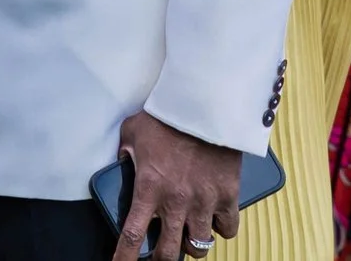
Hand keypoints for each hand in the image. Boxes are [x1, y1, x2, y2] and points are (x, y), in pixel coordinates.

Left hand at [112, 111, 242, 260]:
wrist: (205, 105)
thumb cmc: (166, 116)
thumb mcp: (133, 131)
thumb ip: (126, 152)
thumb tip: (122, 162)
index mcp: (149, 188)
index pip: (132, 235)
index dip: (124, 258)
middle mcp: (176, 202)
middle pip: (167, 252)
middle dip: (161, 259)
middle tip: (160, 254)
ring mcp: (204, 202)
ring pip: (199, 246)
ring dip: (192, 245)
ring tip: (188, 235)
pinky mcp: (228, 196)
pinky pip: (227, 229)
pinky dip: (221, 229)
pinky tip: (215, 220)